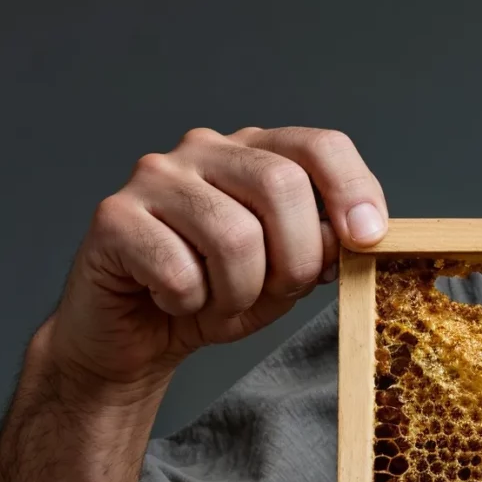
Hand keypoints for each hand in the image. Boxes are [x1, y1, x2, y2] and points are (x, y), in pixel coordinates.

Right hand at [44, 126, 387, 396]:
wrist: (134, 337)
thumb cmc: (214, 297)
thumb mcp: (285, 276)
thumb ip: (321, 249)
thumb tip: (352, 233)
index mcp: (255, 152)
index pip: (319, 145)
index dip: (353, 189)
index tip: (367, 239)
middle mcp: (205, 149)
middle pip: (280, 183)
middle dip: (295, 257)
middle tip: (279, 292)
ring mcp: (155, 177)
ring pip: (233, 234)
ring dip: (238, 291)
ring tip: (218, 301)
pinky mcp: (113, 216)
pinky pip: (178, 269)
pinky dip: (189, 303)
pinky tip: (172, 300)